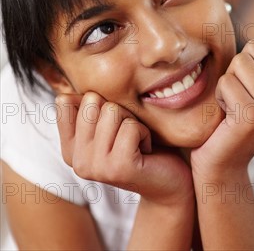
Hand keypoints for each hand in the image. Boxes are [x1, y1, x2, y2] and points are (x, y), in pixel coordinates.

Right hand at [56, 92, 193, 205]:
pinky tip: (145, 151)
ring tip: (135, 142)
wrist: (167, 182)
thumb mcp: (107, 123)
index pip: (64, 102)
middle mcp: (77, 162)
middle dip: (117, 110)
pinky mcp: (118, 168)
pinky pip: (130, 126)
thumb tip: (65, 95)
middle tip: (127, 134)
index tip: (109, 124)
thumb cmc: (137, 144)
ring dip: (132, 121)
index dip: (95, 101)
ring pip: (112, 110)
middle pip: (92, 101)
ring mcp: (96, 167)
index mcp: (69, 149)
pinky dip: (144, 132)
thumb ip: (85, 110)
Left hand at [191, 36, 253, 177]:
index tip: (250, 86)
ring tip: (233, 105)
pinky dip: (219, 94)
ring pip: (239, 63)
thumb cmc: (234, 117)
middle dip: (237, 68)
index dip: (251, 58)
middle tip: (238, 96)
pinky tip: (226, 116)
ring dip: (227, 82)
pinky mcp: (252, 117)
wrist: (223, 163)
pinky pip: (226, 81)